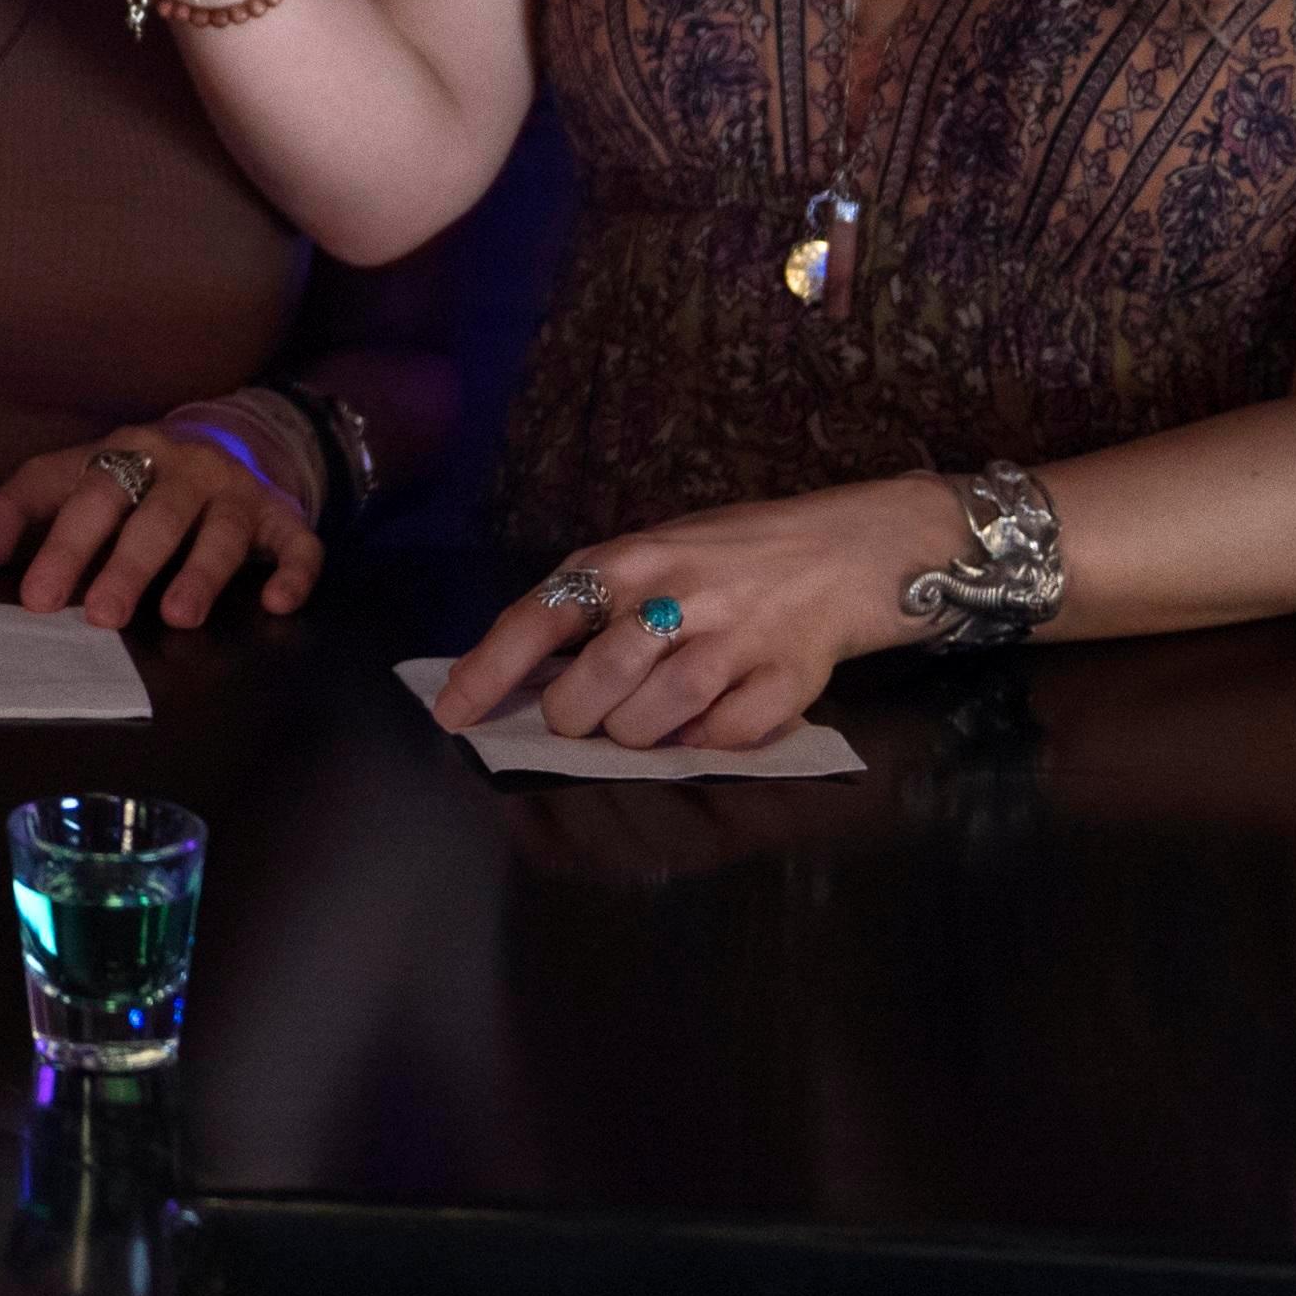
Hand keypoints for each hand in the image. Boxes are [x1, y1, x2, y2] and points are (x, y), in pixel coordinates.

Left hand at [0, 416, 320, 632]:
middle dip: (128, 565)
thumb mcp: (74, 477)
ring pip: (224, 530)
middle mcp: (184, 467)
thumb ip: (21, 509)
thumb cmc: (135, 478)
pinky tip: (275, 603)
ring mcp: (237, 491)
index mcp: (126, 455)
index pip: (90, 496)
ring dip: (202, 572)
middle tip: (102, 615)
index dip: (64, 546)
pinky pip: (297, 544)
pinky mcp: (283, 516)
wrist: (229, 441)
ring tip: (179, 616)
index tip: (36, 597)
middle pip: (156, 515)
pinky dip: (293, 572)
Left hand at [425, 473, 967, 751]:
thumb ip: (594, 604)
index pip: (537, 617)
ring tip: (647, 718)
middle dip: (574, 718)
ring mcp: (734, 640)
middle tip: (585, 714)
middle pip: (589, 690)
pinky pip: (720, 741)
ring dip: (635, 738)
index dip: (487, 672)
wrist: (844, 551)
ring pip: (649, 725)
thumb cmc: (728, 559)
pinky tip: (706, 721)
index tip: (452, 716)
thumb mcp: (650, 554)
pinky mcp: (787, 680)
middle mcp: (677, 596)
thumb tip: (517, 672)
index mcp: (630, 559)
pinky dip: (703, 745)